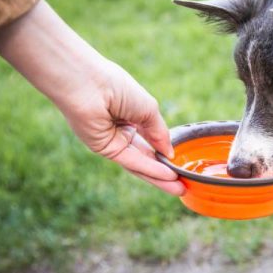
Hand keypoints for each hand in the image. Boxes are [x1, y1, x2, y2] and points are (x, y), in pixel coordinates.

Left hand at [0, 0, 184, 195]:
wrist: (89, 84)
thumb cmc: (117, 88)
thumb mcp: (149, 109)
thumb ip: (160, 133)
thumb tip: (170, 154)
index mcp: (132, 115)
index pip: (151, 139)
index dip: (165, 152)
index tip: (180, 165)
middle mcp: (122, 129)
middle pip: (146, 156)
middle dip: (164, 172)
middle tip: (183, 185)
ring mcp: (112, 140)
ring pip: (139, 163)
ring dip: (159, 177)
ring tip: (179, 188)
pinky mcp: (103, 149)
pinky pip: (130, 161)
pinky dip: (149, 169)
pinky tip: (166, 176)